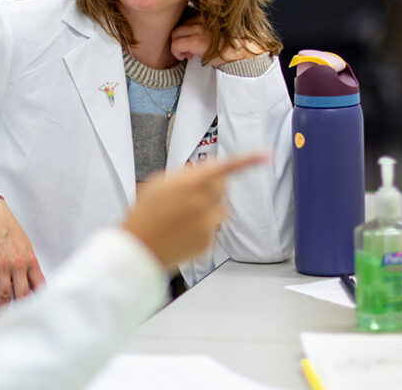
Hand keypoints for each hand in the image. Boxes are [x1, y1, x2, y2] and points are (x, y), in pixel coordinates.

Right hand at [0, 197, 45, 316]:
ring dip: (2, 310)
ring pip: (5, 294)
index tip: (38, 313)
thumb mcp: (25, 244)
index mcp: (30, 259)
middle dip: (21, 311)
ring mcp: (2, 264)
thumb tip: (33, 281)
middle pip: (23, 294)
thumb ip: (29, 263)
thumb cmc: (6, 227)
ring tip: (0, 321)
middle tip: (19, 322)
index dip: (39, 301)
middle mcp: (18, 264)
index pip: (39, 286)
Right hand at [122, 154, 267, 266]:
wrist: (136, 247)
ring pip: (220, 209)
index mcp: (189, 185)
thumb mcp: (157, 184)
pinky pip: (213, 228)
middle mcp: (201, 204)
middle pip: (223, 187)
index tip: (264, 154)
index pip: (223, 168)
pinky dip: (201, 227)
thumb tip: (201, 174)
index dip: (246, 160)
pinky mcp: (207, 243)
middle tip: (191, 193)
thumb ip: (184, 176)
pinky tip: (182, 230)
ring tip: (181, 216)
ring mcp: (206, 225)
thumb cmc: (143, 214)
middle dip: (213, 186)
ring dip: (208, 208)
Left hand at [170, 13, 263, 65]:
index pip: (187, 16)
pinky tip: (184, 56)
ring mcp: (200, 29)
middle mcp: (204, 18)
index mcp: (210, 13)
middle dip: (181, 37)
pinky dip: (176, 52)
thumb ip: (208, 25)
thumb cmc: (237, 45)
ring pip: (175, 33)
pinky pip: (175, 44)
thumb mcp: (223, 29)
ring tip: (188, 53)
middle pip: (180, 24)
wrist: (246, 56)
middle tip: (188, 49)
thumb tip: (193, 30)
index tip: (192, 41)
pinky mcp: (197, 41)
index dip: (187, 30)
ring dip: (178, 45)